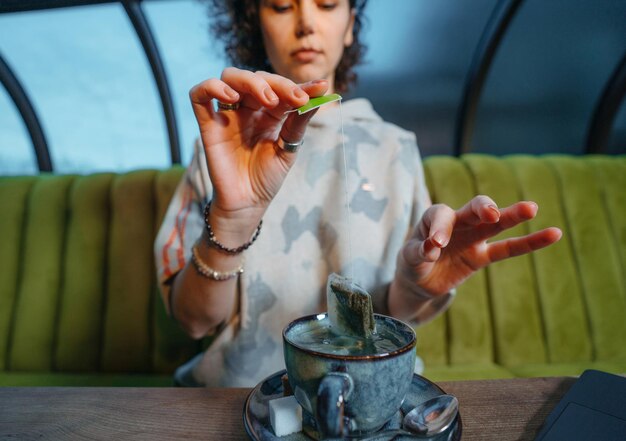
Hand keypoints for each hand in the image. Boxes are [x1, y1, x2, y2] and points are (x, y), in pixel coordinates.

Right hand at [189, 67, 328, 221]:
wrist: (246, 204)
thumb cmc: (266, 179)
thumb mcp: (287, 150)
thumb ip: (298, 124)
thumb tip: (316, 98)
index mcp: (269, 113)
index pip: (282, 89)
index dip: (301, 85)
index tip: (320, 87)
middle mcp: (247, 109)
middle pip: (256, 77)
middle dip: (276, 83)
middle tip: (292, 99)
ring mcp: (227, 114)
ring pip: (229, 78)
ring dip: (250, 81)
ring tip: (267, 100)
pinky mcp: (208, 125)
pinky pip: (199, 95)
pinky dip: (211, 87)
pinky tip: (231, 98)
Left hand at [396, 196, 561, 296]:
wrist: (420, 281)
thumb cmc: (412, 263)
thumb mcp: (408, 260)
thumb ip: (418, 253)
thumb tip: (431, 249)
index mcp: (433, 218)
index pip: (441, 215)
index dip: (440, 227)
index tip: (435, 244)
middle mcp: (457, 223)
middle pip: (473, 209)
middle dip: (482, 208)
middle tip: (490, 213)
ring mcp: (473, 237)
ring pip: (496, 224)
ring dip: (512, 215)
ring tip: (532, 207)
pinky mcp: (482, 256)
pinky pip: (508, 249)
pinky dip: (530, 242)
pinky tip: (554, 233)